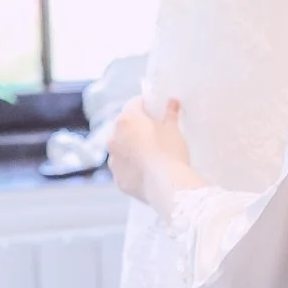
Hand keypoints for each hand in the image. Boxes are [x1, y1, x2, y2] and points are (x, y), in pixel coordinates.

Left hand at [108, 97, 204, 221]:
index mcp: (126, 121)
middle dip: (137, 128)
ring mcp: (113, 160)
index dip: (148, 105)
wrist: (167, 185)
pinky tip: (148, 171)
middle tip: (156, 133)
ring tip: (152, 155)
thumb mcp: (173, 129)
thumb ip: (170, 113)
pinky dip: (133, 168)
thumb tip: (172, 102)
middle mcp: (113, 139)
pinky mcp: (118, 179)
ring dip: (132, 148)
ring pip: (122, 148)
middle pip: (125, 126)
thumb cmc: (170, 152)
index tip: (157, 111)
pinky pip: (124, 168)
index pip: (135, 103)